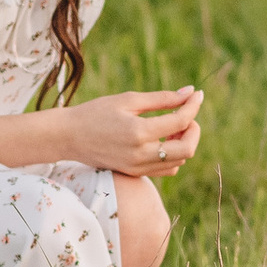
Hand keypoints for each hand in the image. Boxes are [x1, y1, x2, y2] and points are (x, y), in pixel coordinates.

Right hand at [57, 86, 205, 176]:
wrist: (69, 137)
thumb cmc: (96, 112)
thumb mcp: (128, 100)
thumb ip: (162, 98)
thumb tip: (189, 92)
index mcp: (138, 132)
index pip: (179, 122)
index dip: (192, 106)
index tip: (197, 95)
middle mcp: (140, 154)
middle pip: (187, 149)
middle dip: (194, 129)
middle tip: (186, 114)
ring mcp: (138, 167)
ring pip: (179, 161)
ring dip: (184, 142)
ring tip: (172, 126)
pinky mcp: (135, 173)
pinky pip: (166, 169)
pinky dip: (173, 155)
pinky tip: (163, 140)